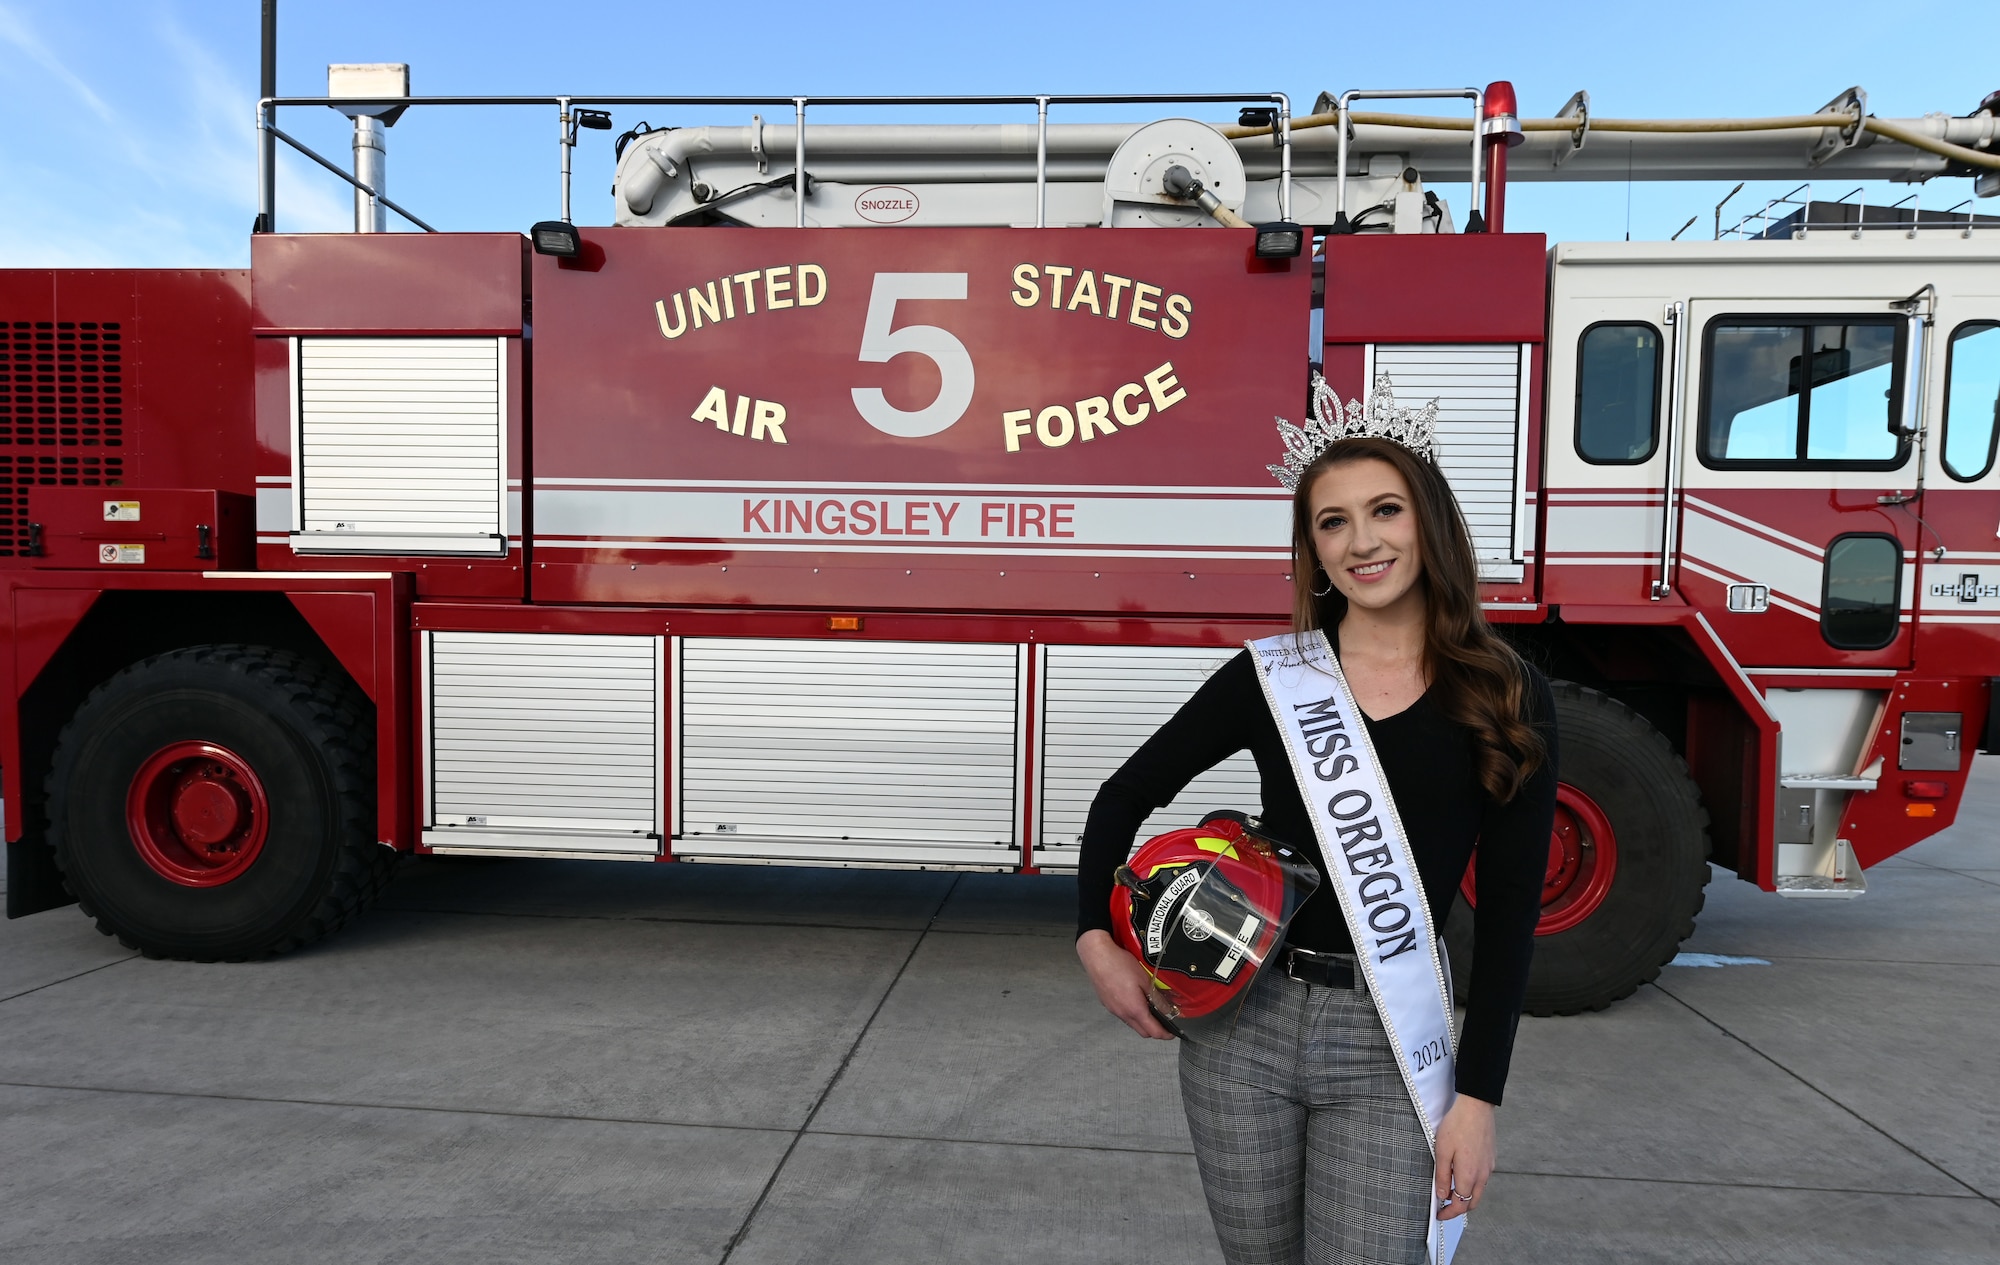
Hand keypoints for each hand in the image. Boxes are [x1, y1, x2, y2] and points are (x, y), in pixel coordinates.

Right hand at [1076, 930, 1174, 1039]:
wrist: (1097, 955)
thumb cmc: (1119, 964)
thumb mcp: (1145, 980)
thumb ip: (1157, 998)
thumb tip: (1167, 1009)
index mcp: (1134, 1009)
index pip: (1153, 1031)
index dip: (1165, 1035)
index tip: (1171, 1033)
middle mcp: (1122, 1013)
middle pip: (1142, 1032)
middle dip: (1154, 1031)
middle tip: (1163, 1023)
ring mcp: (1113, 1009)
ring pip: (1131, 1023)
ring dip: (1142, 1021)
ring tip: (1149, 1009)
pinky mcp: (1107, 1003)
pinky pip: (1122, 1014)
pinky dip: (1131, 1013)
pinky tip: (1134, 1000)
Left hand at [1432, 1093, 1495, 1219]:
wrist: (1477, 1107)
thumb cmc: (1457, 1126)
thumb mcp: (1442, 1151)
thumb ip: (1442, 1176)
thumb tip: (1442, 1196)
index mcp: (1468, 1175)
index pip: (1460, 1205)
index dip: (1449, 1213)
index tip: (1439, 1214)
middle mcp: (1482, 1175)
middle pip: (1472, 1202)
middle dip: (1459, 1209)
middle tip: (1444, 1207)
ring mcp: (1489, 1167)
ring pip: (1479, 1191)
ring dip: (1466, 1196)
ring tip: (1450, 1190)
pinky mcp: (1491, 1159)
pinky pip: (1483, 1179)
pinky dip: (1472, 1185)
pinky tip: (1461, 1175)